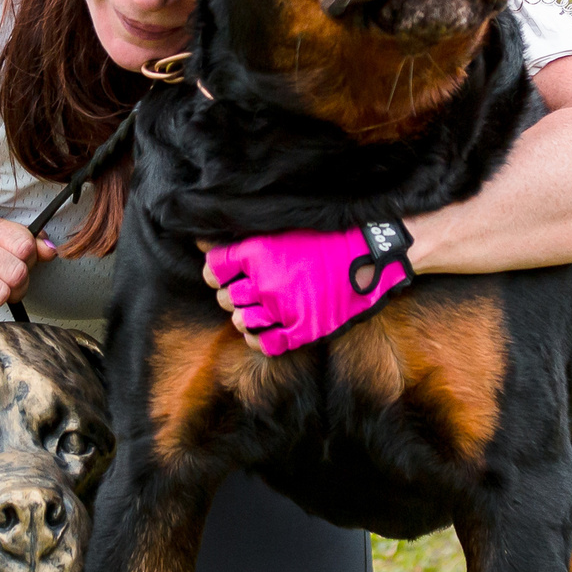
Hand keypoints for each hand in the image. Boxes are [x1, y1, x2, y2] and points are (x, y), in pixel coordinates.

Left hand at [202, 221, 413, 355]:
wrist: (372, 253)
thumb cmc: (329, 235)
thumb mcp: (284, 228)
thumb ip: (243, 239)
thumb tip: (199, 245)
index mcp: (259, 252)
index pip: (214, 269)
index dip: (215, 272)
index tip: (225, 273)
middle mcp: (266, 282)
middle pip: (225, 297)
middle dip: (232, 293)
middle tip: (249, 288)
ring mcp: (283, 309)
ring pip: (241, 320)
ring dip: (245, 314)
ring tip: (259, 307)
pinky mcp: (302, 330)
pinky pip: (264, 343)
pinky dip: (257, 338)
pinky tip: (263, 328)